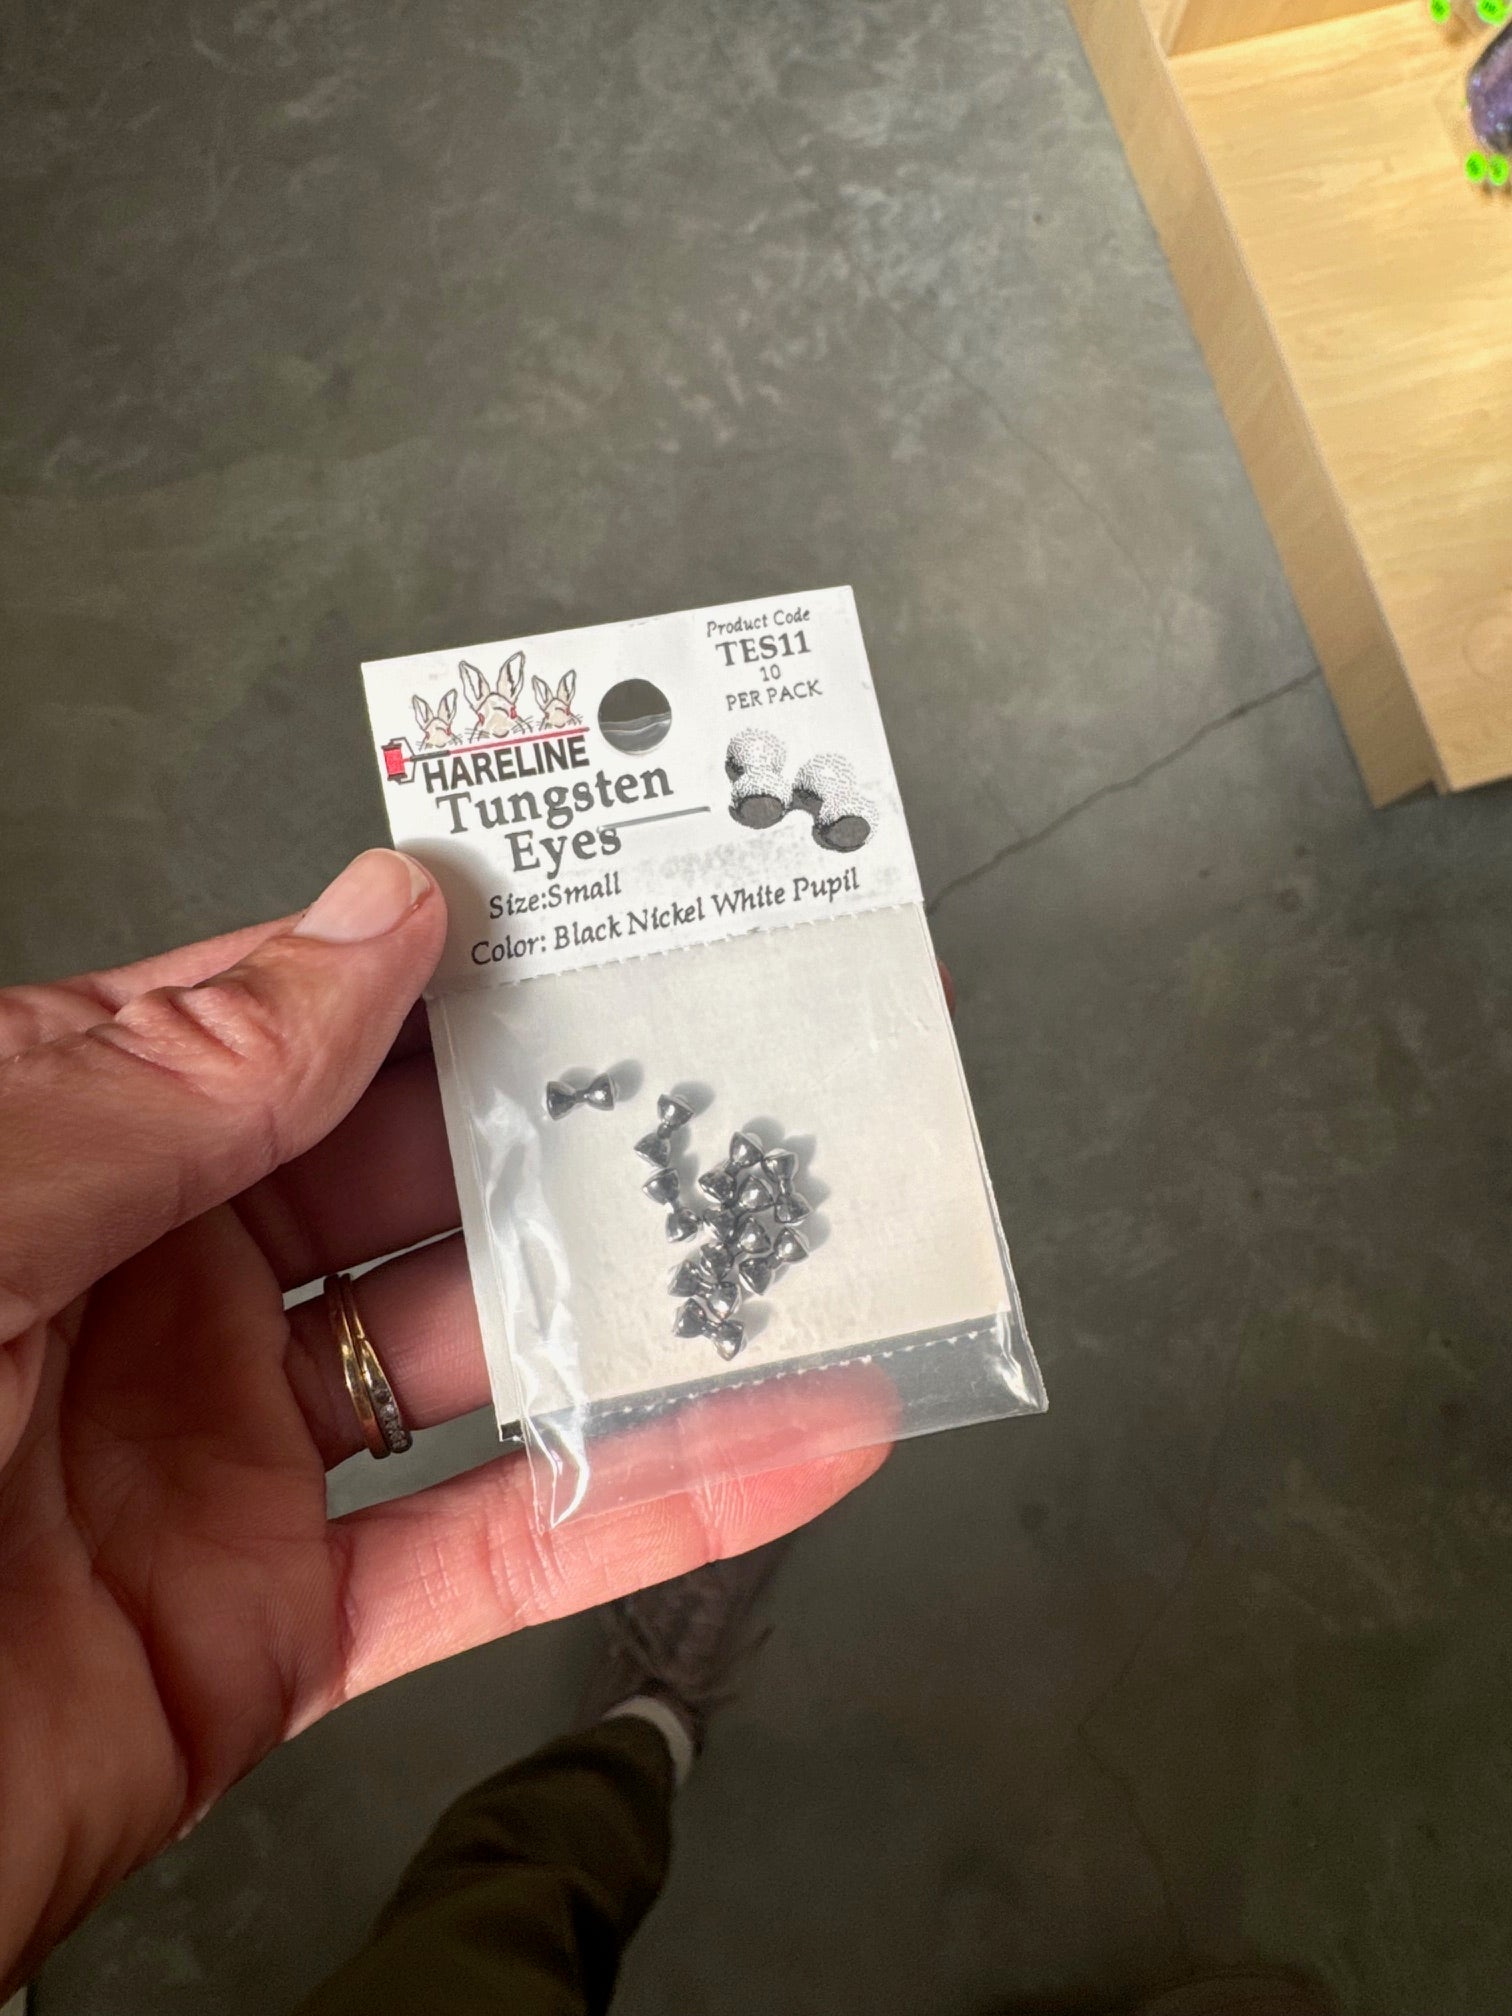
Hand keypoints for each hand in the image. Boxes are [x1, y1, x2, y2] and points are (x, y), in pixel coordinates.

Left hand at [0, 850, 889, 1991]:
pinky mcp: (274, 1630)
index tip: (586, 913)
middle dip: (567, 1123)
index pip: (289, 1028)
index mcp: (62, 1158)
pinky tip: (784, 1442)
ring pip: (482, 1361)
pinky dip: (655, 1505)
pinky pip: (494, 1556)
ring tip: (791, 1233)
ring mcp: (223, 1462)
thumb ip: (177, 1079)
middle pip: (414, 1181)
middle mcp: (151, 1294)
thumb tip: (371, 926)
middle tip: (724, 1059)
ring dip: (642, 1308)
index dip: (437, 968)